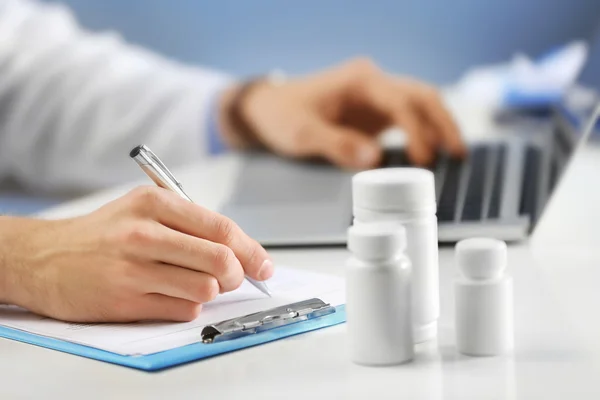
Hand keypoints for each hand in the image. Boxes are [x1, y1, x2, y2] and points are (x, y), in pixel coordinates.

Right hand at [0, 187, 272, 321]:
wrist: (45, 258)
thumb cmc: (103, 233)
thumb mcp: (143, 208)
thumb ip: (190, 223)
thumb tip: (240, 248)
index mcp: (155, 204)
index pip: (222, 228)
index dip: (251, 250)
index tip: (263, 265)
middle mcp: (145, 233)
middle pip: (220, 260)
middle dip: (236, 274)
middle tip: (232, 278)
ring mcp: (134, 269)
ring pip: (205, 289)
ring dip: (210, 292)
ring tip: (195, 284)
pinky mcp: (125, 301)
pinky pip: (183, 310)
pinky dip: (188, 306)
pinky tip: (170, 296)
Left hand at [220, 58, 465, 167]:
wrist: (266, 108)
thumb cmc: (281, 116)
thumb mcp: (302, 133)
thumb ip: (336, 144)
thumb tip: (373, 159)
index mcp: (358, 80)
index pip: (401, 101)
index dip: (417, 130)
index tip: (423, 159)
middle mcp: (372, 82)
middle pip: (422, 95)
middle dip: (443, 123)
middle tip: (458, 154)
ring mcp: (375, 95)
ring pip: (420, 103)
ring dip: (439, 125)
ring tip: (456, 154)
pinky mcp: (373, 109)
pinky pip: (407, 116)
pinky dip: (424, 131)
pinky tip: (433, 151)